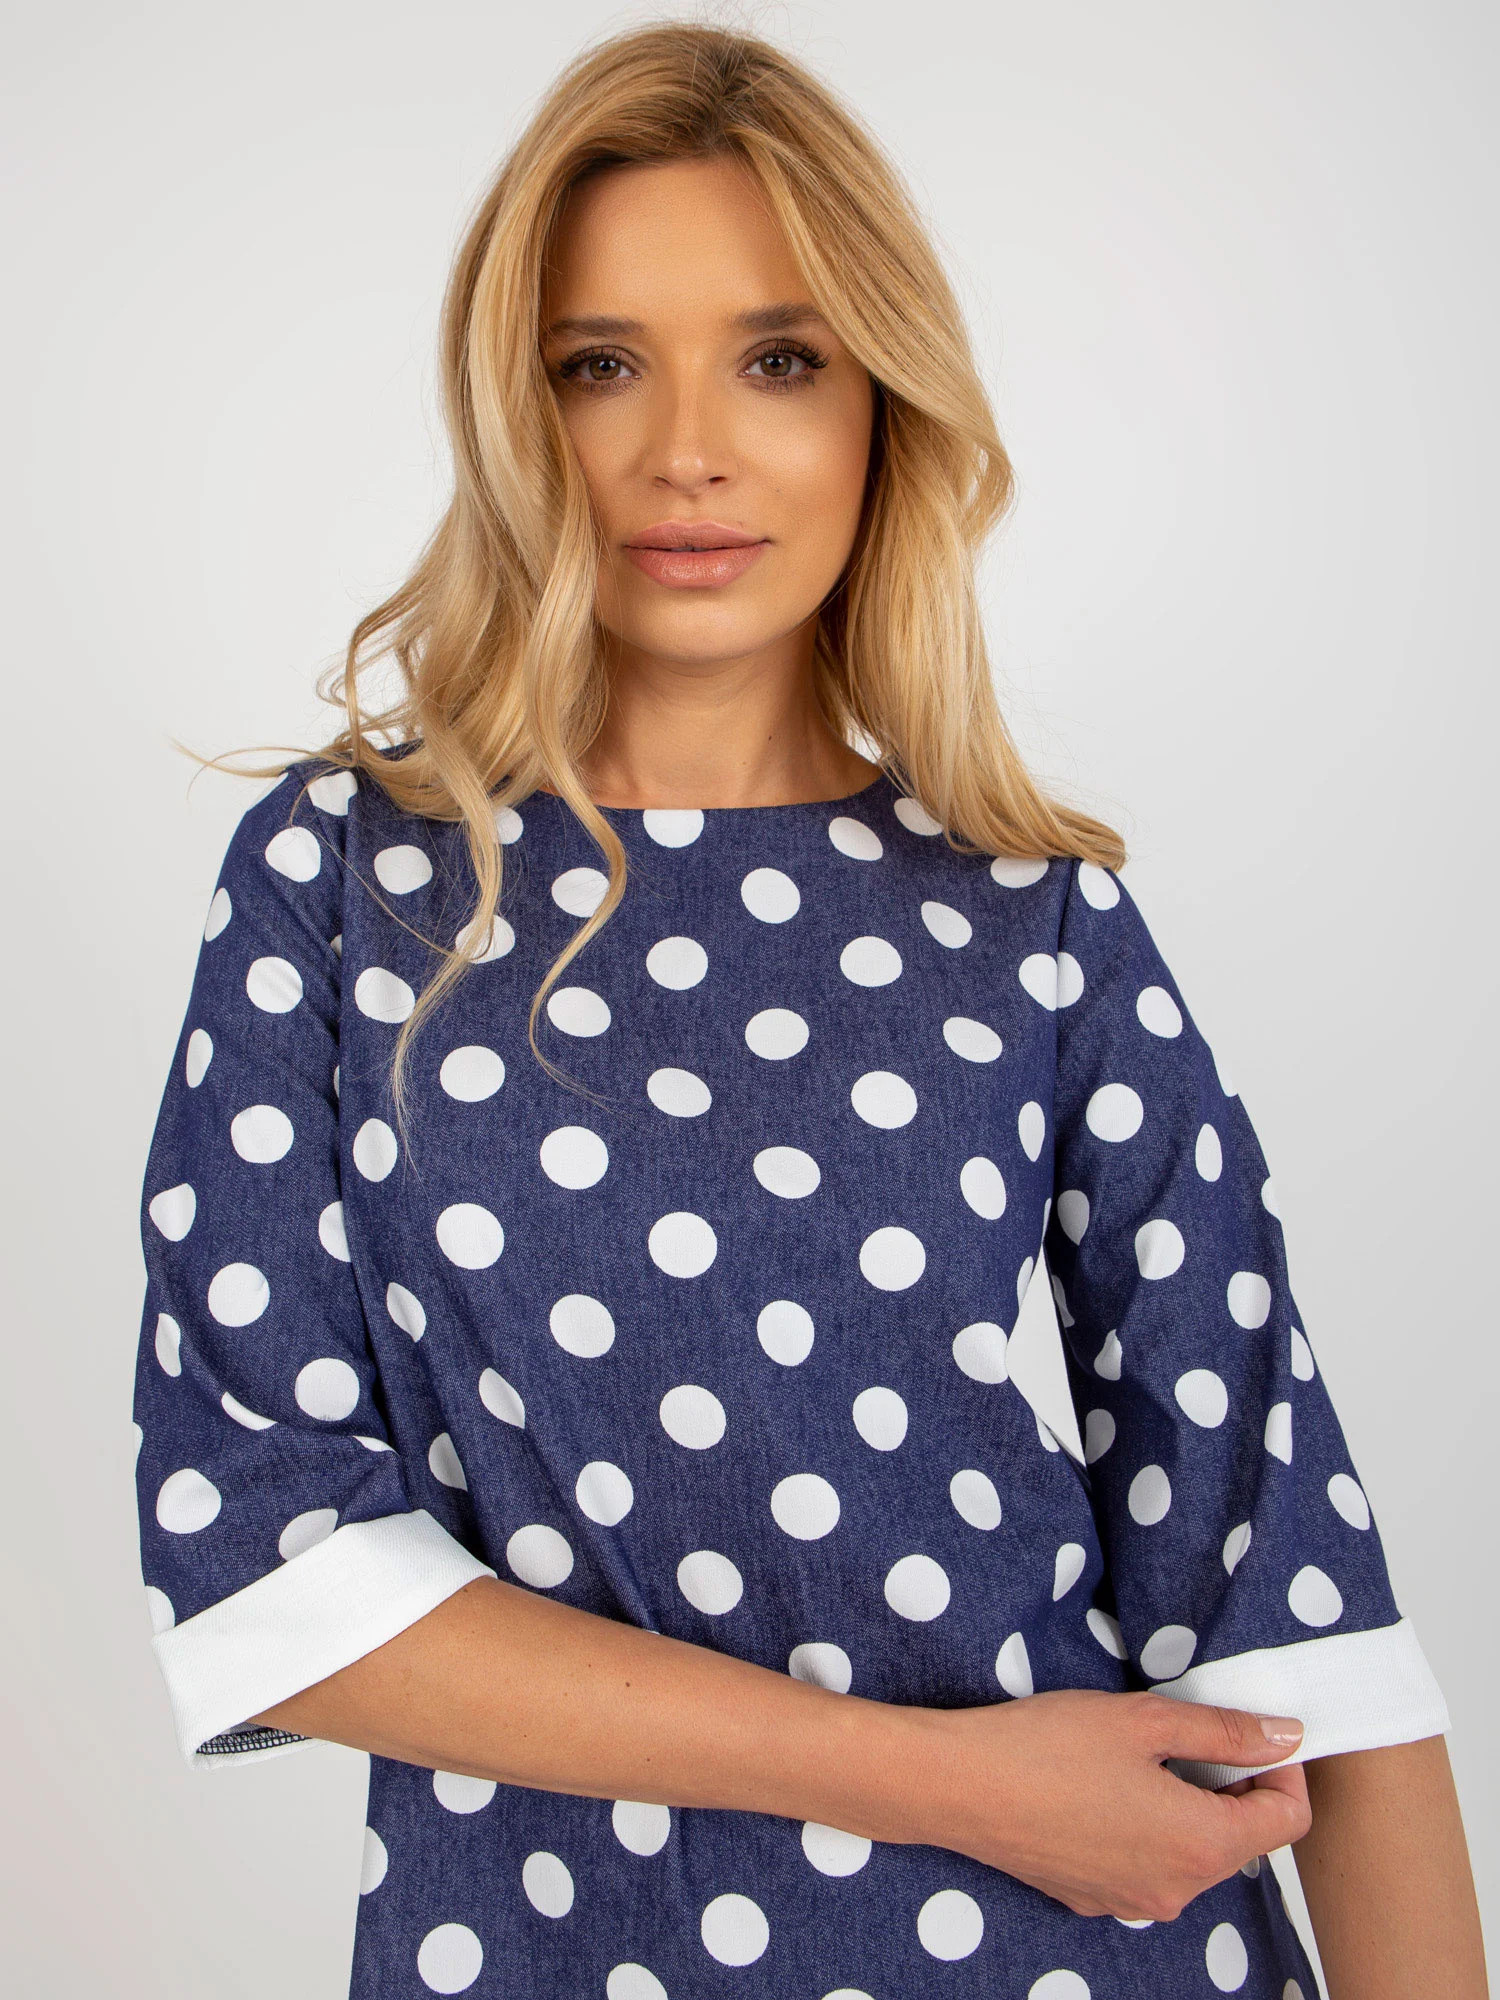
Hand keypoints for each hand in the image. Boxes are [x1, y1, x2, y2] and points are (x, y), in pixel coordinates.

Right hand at [890, 1688, 1311, 1920]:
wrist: (960, 1786)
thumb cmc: (1048, 1746)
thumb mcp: (1145, 1720)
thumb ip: (1224, 1731)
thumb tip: (1286, 1736)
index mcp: (1200, 1846)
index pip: (1287, 1821)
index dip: (1283, 1769)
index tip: (1252, 1731)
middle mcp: (1175, 1890)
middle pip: (1242, 1841)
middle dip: (1232, 1786)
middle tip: (1187, 1731)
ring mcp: (1132, 1901)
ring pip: (1193, 1855)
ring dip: (1188, 1807)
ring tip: (1140, 1756)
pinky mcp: (1094, 1898)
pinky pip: (1147, 1866)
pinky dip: (1147, 1829)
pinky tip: (1103, 1788)